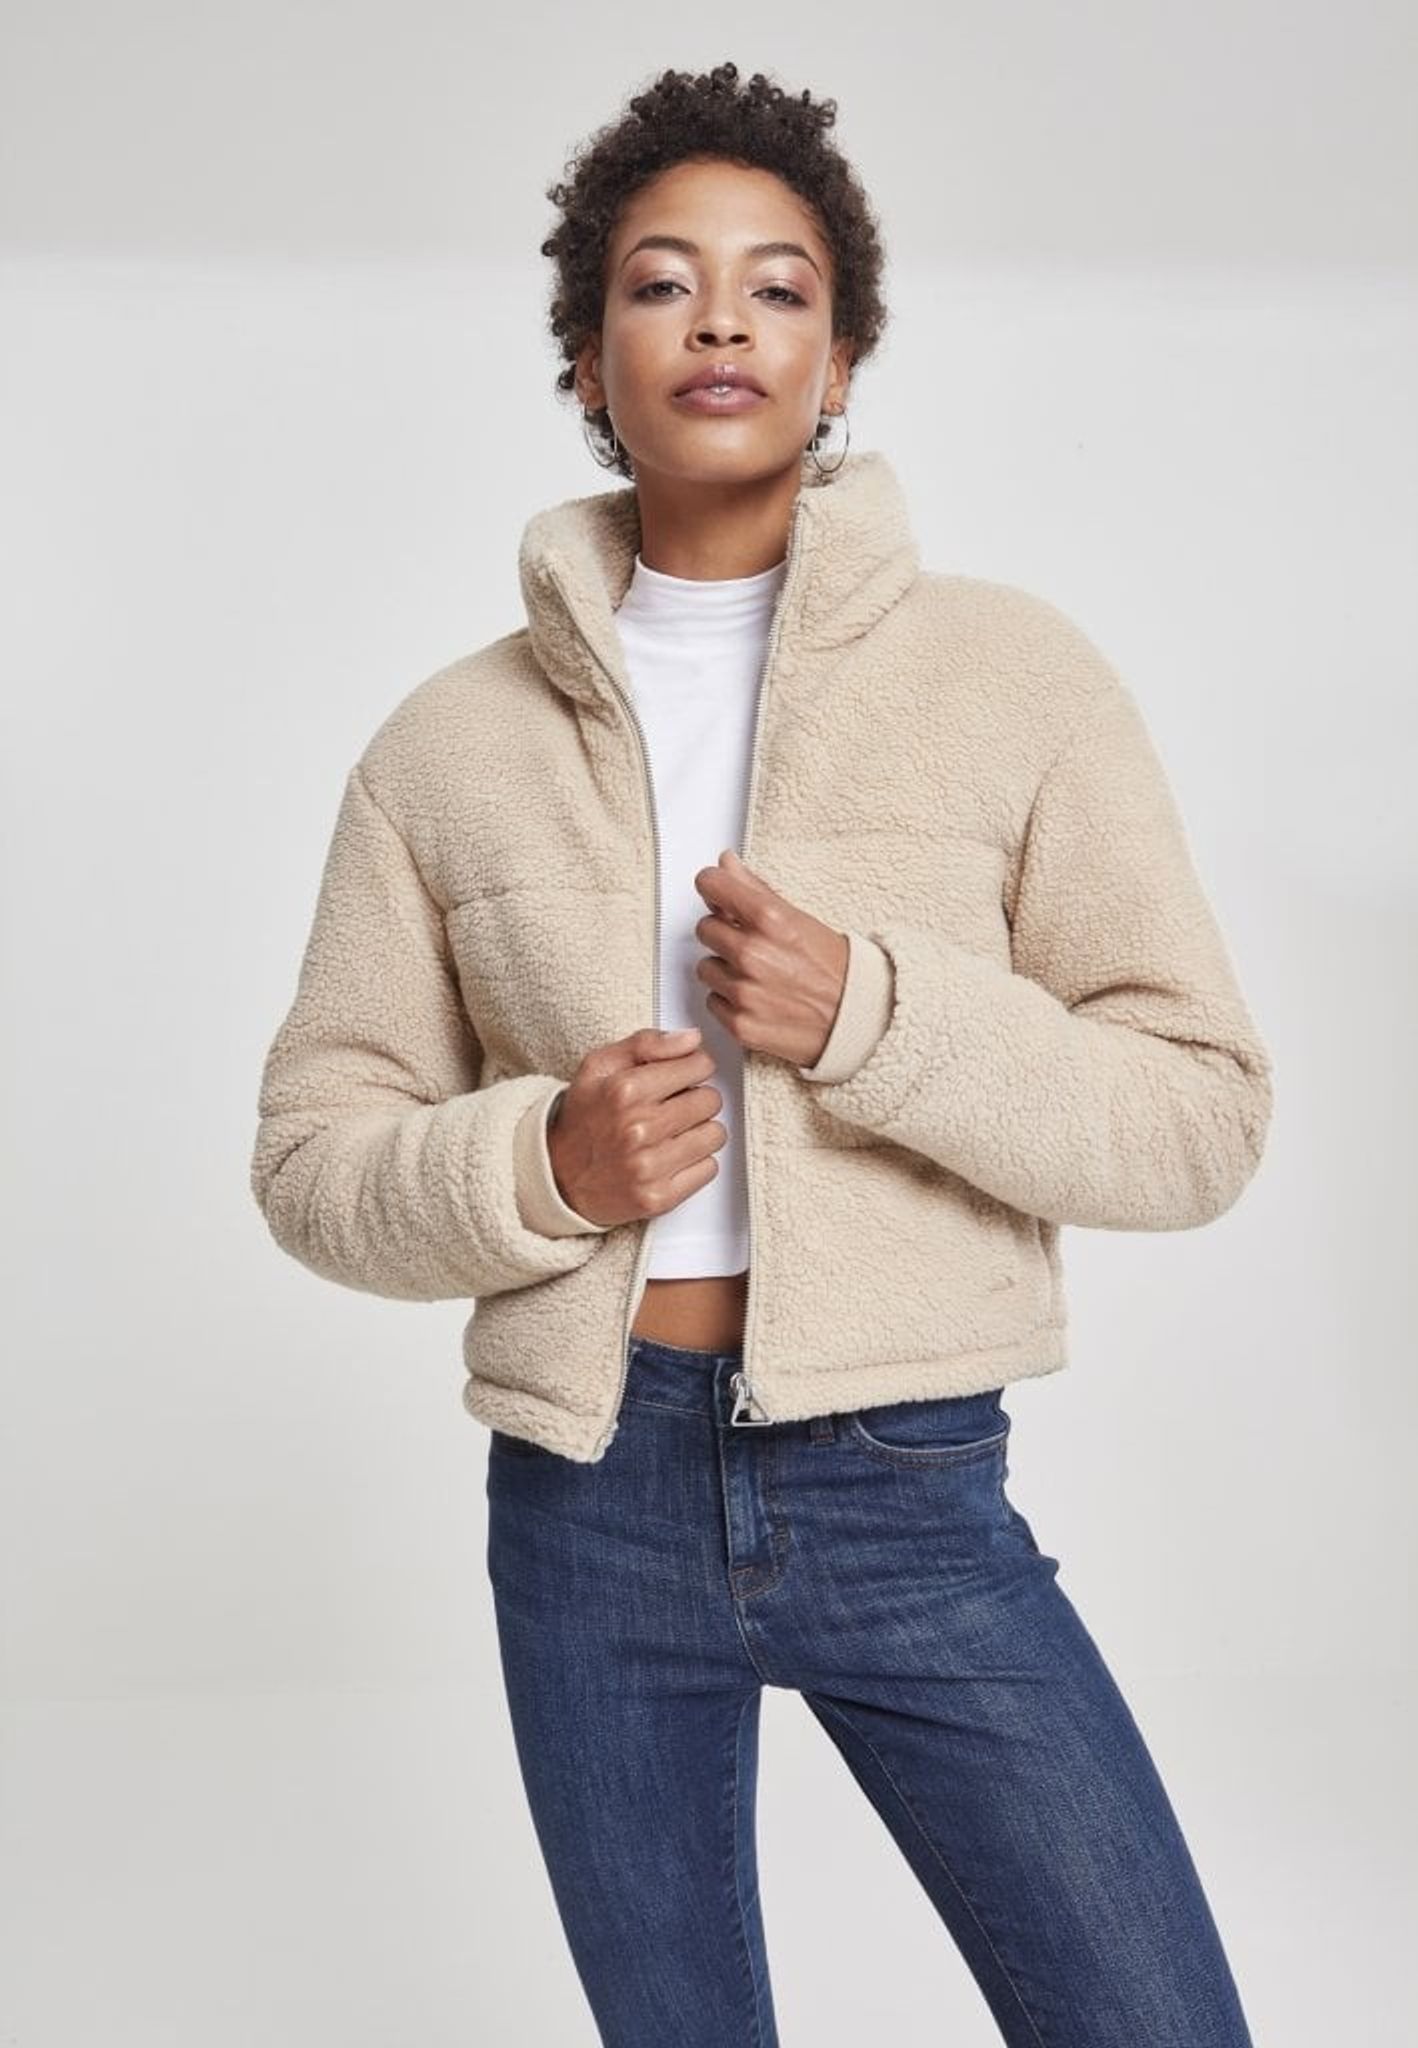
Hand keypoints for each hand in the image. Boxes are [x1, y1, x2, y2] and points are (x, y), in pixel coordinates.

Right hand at [546, 1026, 726, 1227]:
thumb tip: (691, 1039)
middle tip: (675, 1106)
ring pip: (715, 1135)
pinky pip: (708, 1168)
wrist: (558, 1175)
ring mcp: (649, 1166)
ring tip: (673, 1132)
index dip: (695, 1067)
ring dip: (699, 1131)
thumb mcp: (599, 1066)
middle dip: (697, 1099)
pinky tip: (671, 1156)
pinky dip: (696, 1162)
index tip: (684, 1075)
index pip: (699, 1066)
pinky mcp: (659, 1197)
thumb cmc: (583, 1118)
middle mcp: (637, 1128)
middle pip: (711, 1100)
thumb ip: (645, 1044)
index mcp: (624, 1090)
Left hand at [692, 848, 848, 1067]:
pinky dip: (730, 1000)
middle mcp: (753, 954)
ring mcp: (745, 991)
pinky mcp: (740, 1023)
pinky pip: (713, 1001)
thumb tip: (726, 863)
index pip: (711, 885)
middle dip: (724, 933)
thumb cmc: (834, 968)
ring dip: (725, 969)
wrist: (858, 1018)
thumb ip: (755, 889)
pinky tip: (756, 997)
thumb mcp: (799, 919)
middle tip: (751, 943)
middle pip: (705, 928)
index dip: (714, 887)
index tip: (718, 893)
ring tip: (756, 974)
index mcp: (770, 920)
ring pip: (705, 967)